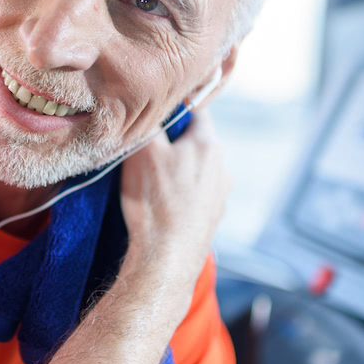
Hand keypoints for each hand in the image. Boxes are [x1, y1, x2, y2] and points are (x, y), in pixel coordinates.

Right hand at [119, 109, 230, 297]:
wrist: (167, 257)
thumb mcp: (142, 151)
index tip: (155, 111)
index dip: (174, 106)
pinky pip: (195, 194)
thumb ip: (148, 123)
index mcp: (208, 144)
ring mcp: (219, 194)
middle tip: (146, 147)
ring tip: (151, 180)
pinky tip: (162, 203)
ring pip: (196, 168)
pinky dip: (181, 193)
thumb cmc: (156, 202)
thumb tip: (146, 108)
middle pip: (195, 140)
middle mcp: (221, 166)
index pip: (196, 109)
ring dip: (177, 169)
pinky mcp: (212, 217)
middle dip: (173, 141)